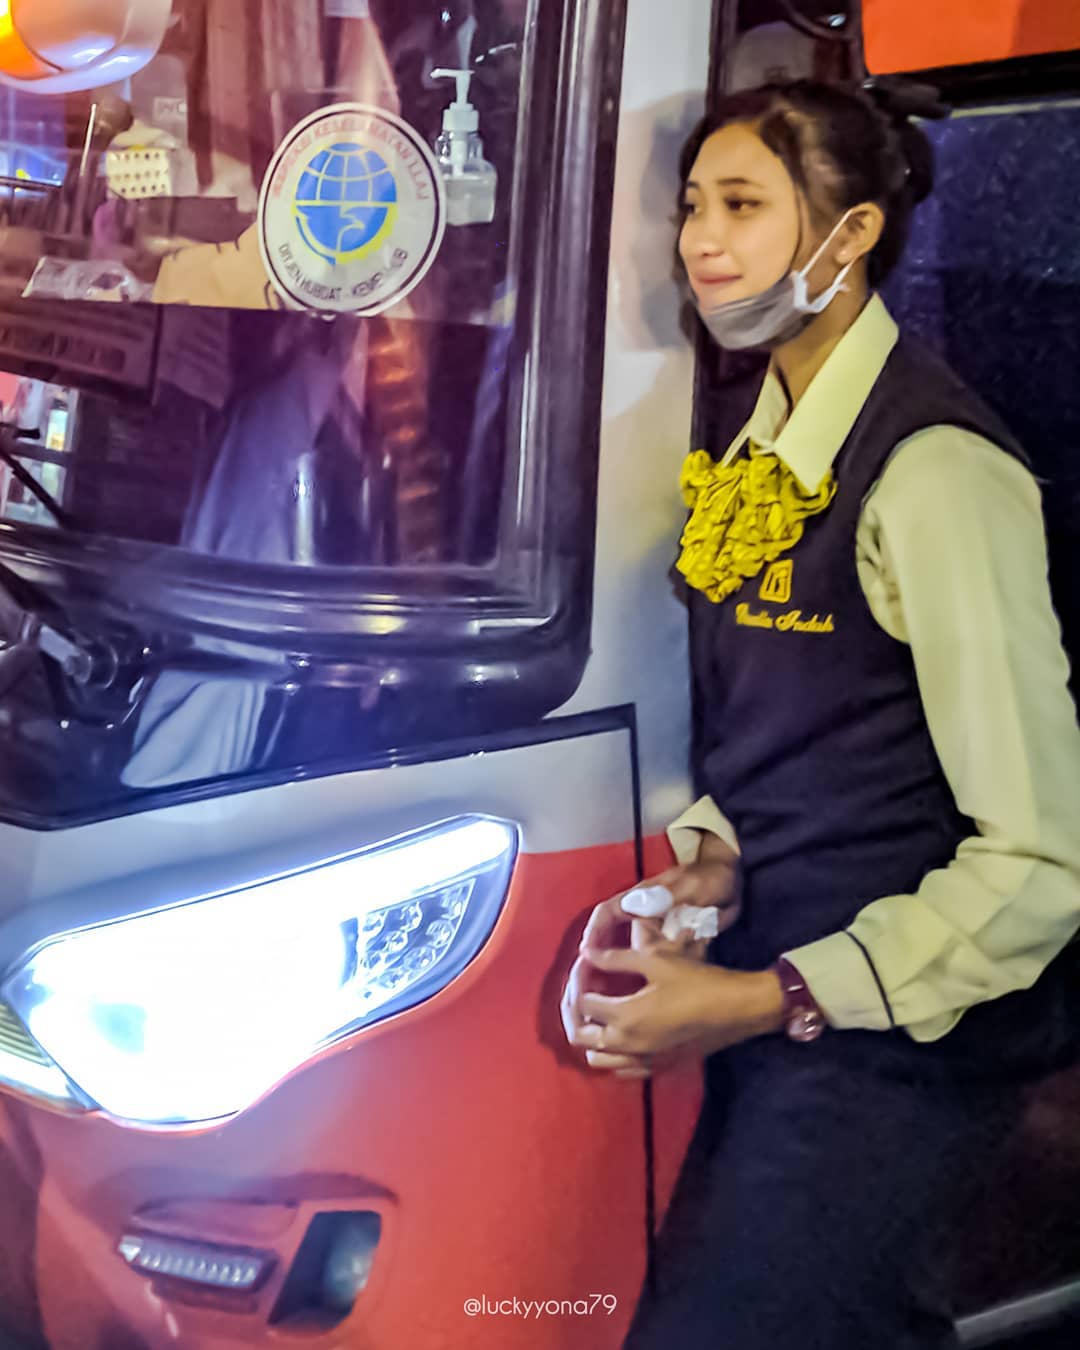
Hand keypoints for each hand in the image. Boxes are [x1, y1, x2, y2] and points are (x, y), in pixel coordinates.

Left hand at [561, 842, 741, 1075]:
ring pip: (598, 1058)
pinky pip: (621, 1070)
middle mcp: (628, 1045)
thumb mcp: (656, 960)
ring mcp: (643, 1060)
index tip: (586, 965)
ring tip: (599, 1011)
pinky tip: (621, 1032)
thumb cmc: (697, 980)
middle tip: (583, 989)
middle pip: (581, 1036)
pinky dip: (612, 1054)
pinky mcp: (659, 1067)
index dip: (580, 980)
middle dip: (575, 1011)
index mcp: (625, 1017)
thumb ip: (616, 958)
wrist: (736, 1009)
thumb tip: (585, 954)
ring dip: (591, 1034)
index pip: (583, 1002)